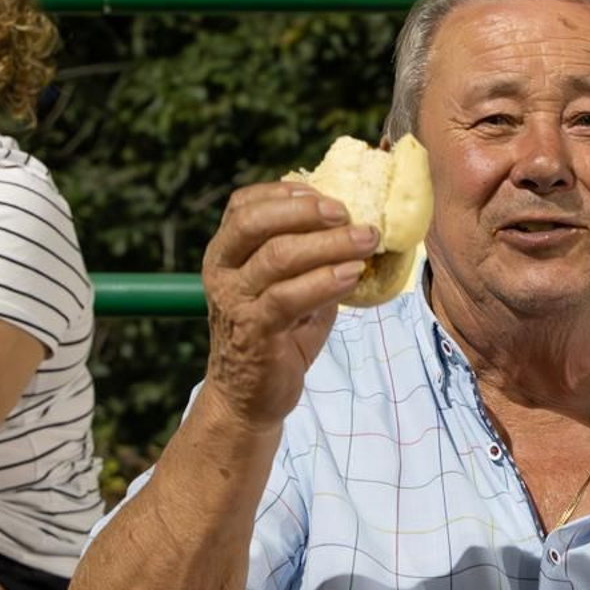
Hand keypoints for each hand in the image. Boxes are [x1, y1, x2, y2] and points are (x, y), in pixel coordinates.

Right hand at [198, 181, 376, 431]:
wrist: (249, 397)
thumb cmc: (276, 335)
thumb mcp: (287, 287)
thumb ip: (308, 257)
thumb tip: (355, 226)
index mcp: (226, 253)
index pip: (244, 205)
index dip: (284, 192)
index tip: (325, 193)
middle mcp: (222, 271)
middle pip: (255, 222)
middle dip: (305, 210)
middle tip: (348, 212)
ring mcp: (235, 301)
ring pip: (277, 256)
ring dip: (328, 244)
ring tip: (366, 240)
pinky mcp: (253, 330)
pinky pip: (289, 296)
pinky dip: (325, 280)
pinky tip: (353, 273)